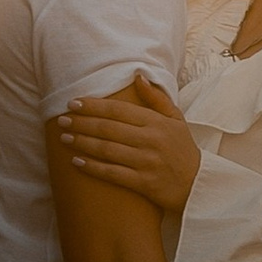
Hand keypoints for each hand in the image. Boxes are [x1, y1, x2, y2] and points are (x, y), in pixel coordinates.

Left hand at [60, 76, 201, 208]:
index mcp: (157, 122)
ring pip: (107, 150)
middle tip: (62, 120)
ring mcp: (147, 163)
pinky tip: (76, 162)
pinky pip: (113, 174)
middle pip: (108, 128)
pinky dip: (93, 168)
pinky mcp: (144, 184)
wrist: (199, 185)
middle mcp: (151, 140)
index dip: (93, 106)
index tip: (73, 103)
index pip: (118, 110)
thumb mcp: (176, 119)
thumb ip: (156, 98)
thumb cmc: (183, 149)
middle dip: (82, 123)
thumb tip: (138, 76)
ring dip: (82, 143)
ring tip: (64, 137)